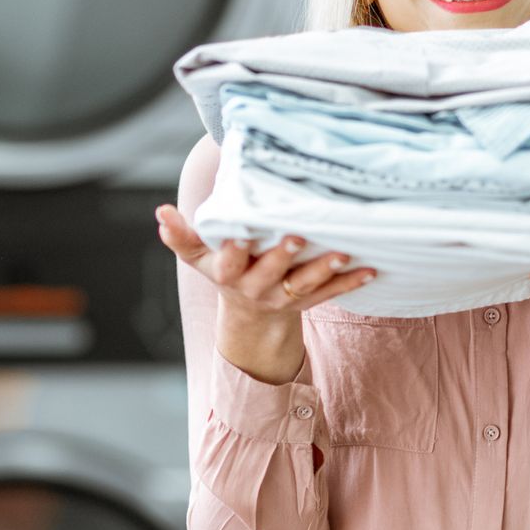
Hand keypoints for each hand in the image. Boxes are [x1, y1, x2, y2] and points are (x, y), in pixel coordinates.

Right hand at [156, 204, 374, 316]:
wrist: (250, 316)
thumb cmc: (223, 270)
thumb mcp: (198, 257)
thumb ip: (181, 236)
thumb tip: (160, 213)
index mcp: (227, 274)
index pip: (228, 262)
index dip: (234, 251)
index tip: (240, 236)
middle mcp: (255, 288)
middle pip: (269, 272)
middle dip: (282, 256)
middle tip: (297, 236)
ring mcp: (283, 296)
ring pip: (304, 284)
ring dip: (324, 269)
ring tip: (342, 252)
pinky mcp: (307, 301)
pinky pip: (330, 293)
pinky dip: (350, 282)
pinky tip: (370, 269)